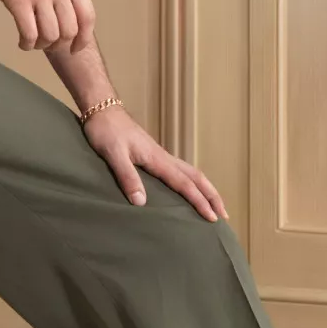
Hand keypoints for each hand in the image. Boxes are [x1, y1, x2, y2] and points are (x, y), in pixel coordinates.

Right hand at [0, 0, 95, 52]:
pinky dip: (27, 43)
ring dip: (42, 45)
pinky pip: (29, 32)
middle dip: (60, 44)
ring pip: (51, 35)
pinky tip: (22, 42)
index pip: (88, 16)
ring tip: (33, 42)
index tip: (75, 47)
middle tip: (47, 44)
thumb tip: (63, 6)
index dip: (83, 38)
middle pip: (70, 30)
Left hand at [81, 106, 225, 221]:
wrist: (102, 109)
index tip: (212, 218)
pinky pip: (179, 170)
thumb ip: (127, 176)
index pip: (184, 183)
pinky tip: (186, 189)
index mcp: (157, 159)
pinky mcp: (152, 154)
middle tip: (224, 215)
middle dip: (212, 195)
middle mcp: (163, 157)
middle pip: (196, 177)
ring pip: (190, 172)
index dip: (199, 201)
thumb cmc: (106, 130)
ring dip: (204, 188)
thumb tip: (141, 203)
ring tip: (213, 205)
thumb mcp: (113, 154)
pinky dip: (190, 182)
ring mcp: (159, 155)